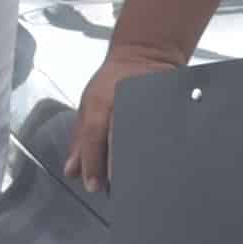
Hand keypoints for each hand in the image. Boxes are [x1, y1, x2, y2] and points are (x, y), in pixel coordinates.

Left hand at [63, 40, 190, 191]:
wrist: (145, 54)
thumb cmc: (112, 82)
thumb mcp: (90, 105)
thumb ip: (81, 140)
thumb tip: (72, 172)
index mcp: (103, 101)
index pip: (94, 136)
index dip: (92, 163)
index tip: (94, 186)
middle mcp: (126, 102)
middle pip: (120, 143)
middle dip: (116, 170)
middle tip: (116, 189)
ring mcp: (150, 105)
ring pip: (144, 143)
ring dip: (138, 165)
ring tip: (136, 180)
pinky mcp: (170, 107)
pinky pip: (162, 135)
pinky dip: (157, 152)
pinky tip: (154, 164)